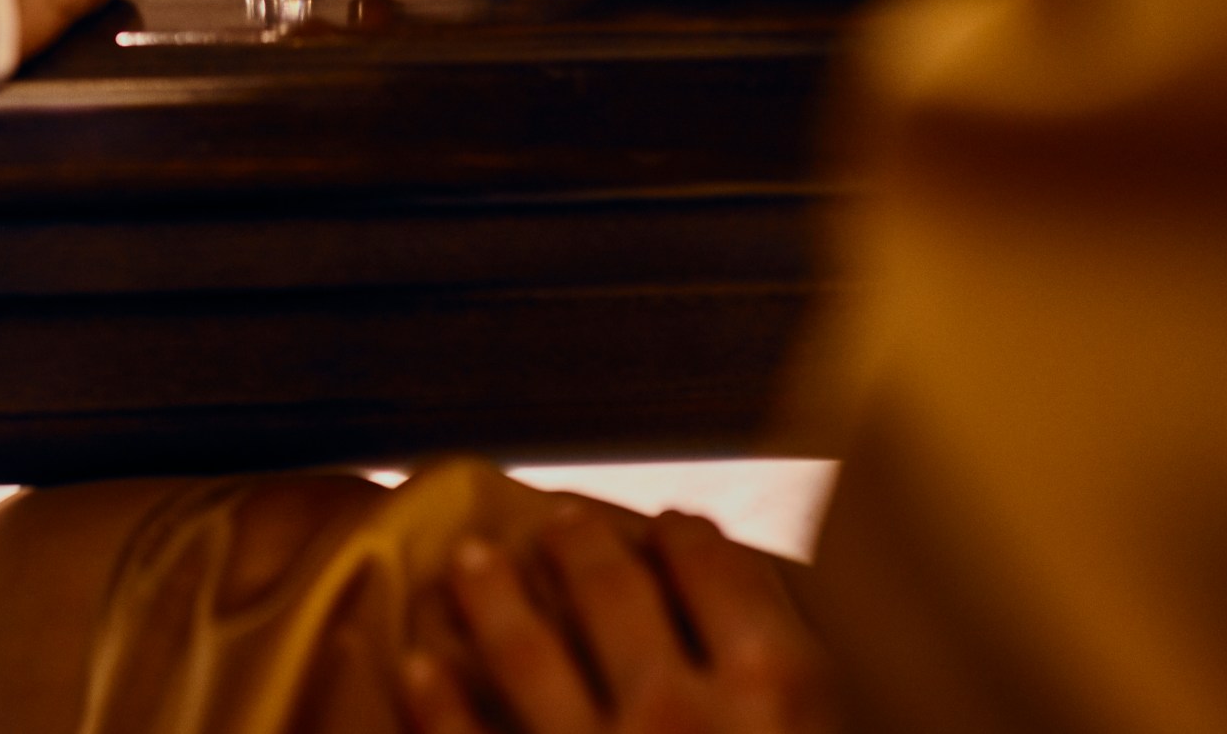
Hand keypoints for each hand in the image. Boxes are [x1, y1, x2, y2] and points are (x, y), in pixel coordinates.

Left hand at [399, 510, 835, 733]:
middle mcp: (683, 709)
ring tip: (468, 562)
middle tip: (556, 518)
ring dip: (490, 594)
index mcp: (781, 687)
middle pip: (613, 589)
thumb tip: (790, 648)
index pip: (719, 567)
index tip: (672, 524)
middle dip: (578, 543)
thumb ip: (809, 689)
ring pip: (524, 647)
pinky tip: (417, 665)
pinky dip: (437, 696)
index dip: (688, 536)